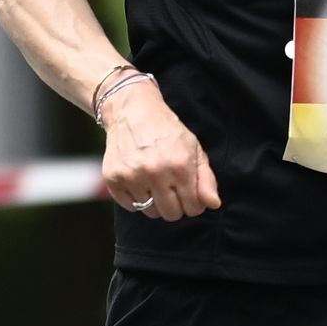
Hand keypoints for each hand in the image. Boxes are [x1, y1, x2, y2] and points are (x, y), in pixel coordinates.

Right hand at [90, 69, 218, 219]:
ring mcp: (132, 176)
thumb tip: (213, 204)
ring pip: (150, 212)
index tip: (188, 193)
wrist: (132, 111)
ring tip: (153, 180)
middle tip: (170, 188)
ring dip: (154, 201)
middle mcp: (155, 172)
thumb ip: (206, 179)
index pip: (193, 208)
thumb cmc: (167, 131)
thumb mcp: (193, 149)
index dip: (193, 203)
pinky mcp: (113, 178)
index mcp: (180, 166)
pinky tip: (138, 179)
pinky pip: (130, 206)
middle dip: (175, 205)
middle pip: (171, 214)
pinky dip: (136, 198)